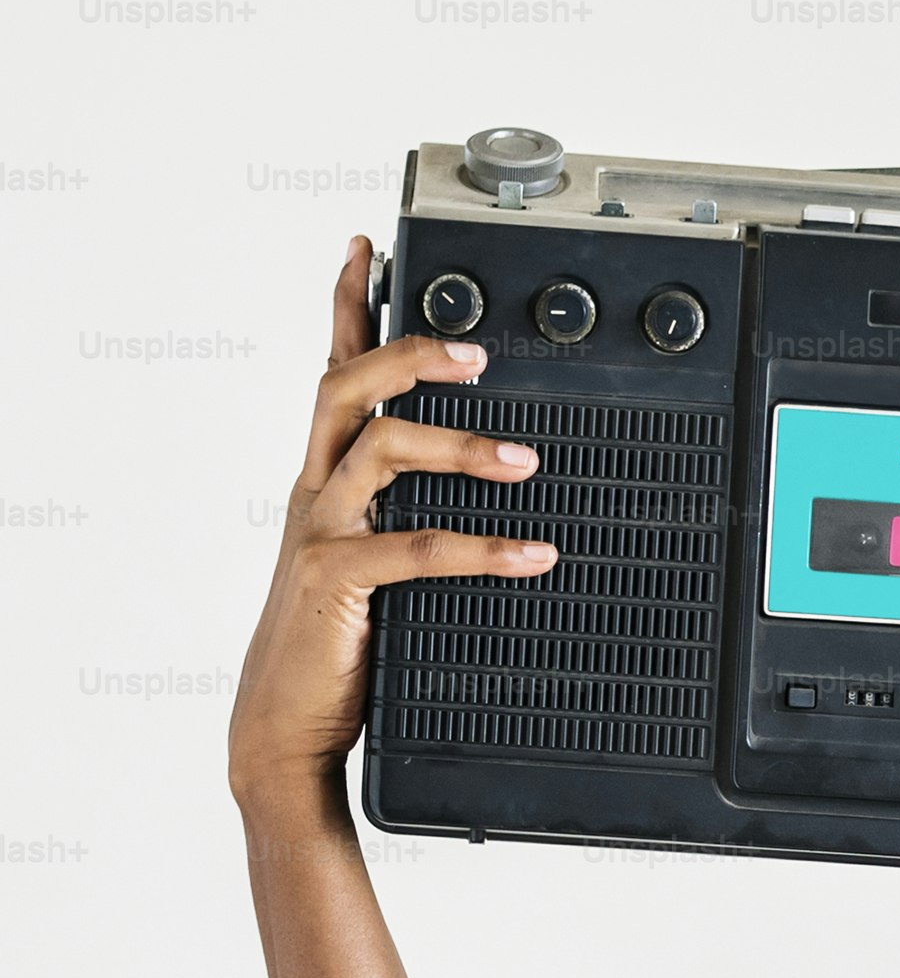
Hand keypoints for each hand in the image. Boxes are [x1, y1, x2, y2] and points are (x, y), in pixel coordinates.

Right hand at [228, 237, 554, 810]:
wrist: (287, 728)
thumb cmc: (337, 646)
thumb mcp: (375, 563)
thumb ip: (408, 516)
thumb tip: (486, 485)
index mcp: (325, 480)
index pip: (332, 373)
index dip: (345, 306)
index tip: (367, 249)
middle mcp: (316, 493)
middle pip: (345, 388)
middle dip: (407, 355)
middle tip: (477, 352)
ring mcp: (322, 533)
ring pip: (379, 451)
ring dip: (459, 446)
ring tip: (525, 459)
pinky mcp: (335, 582)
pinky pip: (412, 549)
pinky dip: (480, 548)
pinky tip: (533, 554)